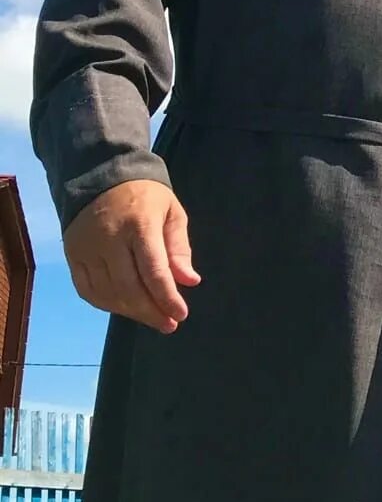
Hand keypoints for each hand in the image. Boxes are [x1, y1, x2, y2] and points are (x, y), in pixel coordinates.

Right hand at [64, 180, 199, 333]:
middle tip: (168, 324)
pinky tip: (125, 308)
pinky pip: (88, 291)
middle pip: (129, 288)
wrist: (102, 177)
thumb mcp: (172, 213)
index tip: (181, 315)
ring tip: (152, 317)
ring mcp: (86, 249)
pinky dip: (107, 305)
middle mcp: (109, 239)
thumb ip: (179, 248)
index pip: (153, 271)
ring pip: (108, 293)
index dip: (167, 298)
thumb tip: (189, 282)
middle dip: (151, 311)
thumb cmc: (146, 197)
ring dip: (131, 312)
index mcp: (139, 225)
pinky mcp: (72, 255)